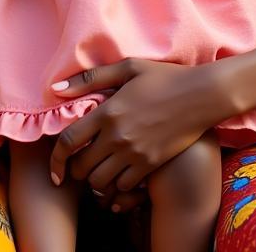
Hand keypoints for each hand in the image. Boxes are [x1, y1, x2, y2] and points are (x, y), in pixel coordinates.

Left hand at [48, 59, 216, 194]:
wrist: (201, 96)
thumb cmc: (163, 77)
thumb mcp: (127, 68)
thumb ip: (89, 79)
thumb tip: (55, 89)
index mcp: (108, 111)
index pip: (69, 142)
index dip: (55, 159)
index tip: (54, 170)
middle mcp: (118, 136)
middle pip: (82, 167)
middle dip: (75, 170)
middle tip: (79, 164)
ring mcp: (135, 153)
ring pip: (100, 182)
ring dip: (94, 179)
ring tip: (98, 169)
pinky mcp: (150, 164)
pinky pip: (123, 186)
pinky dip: (116, 184)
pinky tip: (119, 172)